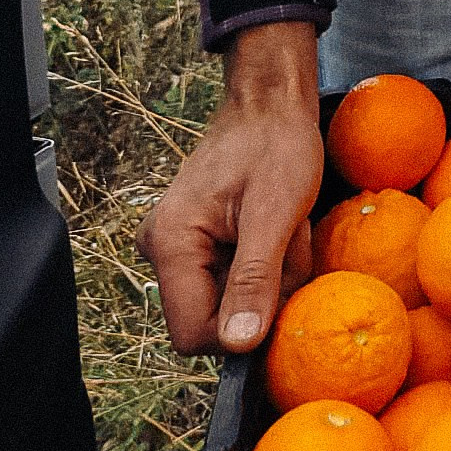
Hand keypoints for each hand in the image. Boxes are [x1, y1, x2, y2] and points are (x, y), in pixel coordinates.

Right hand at [137, 21, 325, 354]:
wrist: (271, 104)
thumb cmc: (276, 144)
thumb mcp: (275, 213)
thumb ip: (254, 279)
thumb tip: (238, 346)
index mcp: (170, 243)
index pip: (192, 333)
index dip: (238, 333)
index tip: (279, 295)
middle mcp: (161, 250)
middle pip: (215, 318)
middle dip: (263, 293)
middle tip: (289, 244)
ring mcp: (178, 247)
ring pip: (232, 299)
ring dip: (272, 275)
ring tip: (288, 229)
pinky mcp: (198, 244)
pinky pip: (236, 278)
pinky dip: (268, 262)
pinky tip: (281, 228)